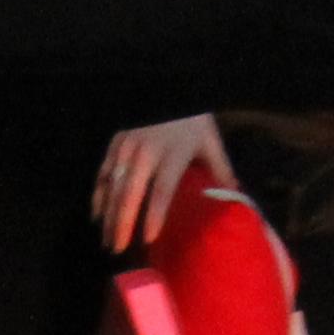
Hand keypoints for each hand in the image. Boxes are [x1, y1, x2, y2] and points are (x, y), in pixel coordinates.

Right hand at [94, 114, 232, 249]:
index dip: (155, 215)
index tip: (149, 239)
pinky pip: (104, 173)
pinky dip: (99, 195)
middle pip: (131, 192)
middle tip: (118, 250)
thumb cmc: (192, 118)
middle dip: (122, 223)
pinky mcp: (115, 143)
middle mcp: (146, 151)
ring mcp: (127, 147)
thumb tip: (236, 197)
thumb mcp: (210, 140)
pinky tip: (98, 216)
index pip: (162, 190)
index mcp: (173, 153)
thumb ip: (220, 169)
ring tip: (108, 241)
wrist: (170, 85)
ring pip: (114, 185)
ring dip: (109, 215)